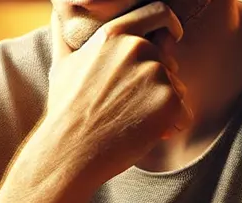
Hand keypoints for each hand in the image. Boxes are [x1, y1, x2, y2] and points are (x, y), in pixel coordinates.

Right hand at [38, 2, 194, 185]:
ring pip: (178, 90)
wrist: (69, 150)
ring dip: (163, 108)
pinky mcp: (169, 102)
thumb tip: (57, 12)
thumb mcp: (62, 65)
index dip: (170, 26)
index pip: (158, 13)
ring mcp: (155, 74)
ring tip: (131, 122)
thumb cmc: (64, 111)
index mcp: (115, 34)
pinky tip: (144, 134)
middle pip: (169, 62)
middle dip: (159, 84)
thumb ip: (66, 35)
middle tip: (131, 108)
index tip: (173, 37)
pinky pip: (184, 114)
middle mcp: (137, 48)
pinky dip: (170, 128)